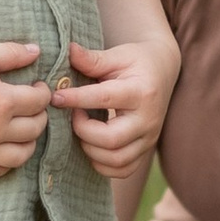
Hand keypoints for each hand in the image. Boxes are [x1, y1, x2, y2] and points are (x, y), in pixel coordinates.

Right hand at [0, 40, 52, 177]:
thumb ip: (11, 53)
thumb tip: (37, 51)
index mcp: (2, 102)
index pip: (39, 101)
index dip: (43, 92)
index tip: (37, 86)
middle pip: (34, 129)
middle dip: (40, 115)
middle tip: (32, 105)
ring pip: (20, 155)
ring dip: (29, 142)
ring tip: (24, 129)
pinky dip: (6, 164)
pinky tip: (5, 150)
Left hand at [52, 26, 178, 180]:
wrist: (163, 72)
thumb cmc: (137, 61)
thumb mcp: (118, 55)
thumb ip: (93, 58)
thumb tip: (67, 50)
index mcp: (141, 91)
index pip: (104, 99)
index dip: (76, 99)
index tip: (55, 96)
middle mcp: (148, 119)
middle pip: (111, 139)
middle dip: (83, 130)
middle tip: (73, 115)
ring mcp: (148, 138)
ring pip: (116, 160)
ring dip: (90, 149)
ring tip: (82, 129)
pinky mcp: (145, 150)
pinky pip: (123, 170)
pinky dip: (102, 164)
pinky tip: (92, 145)